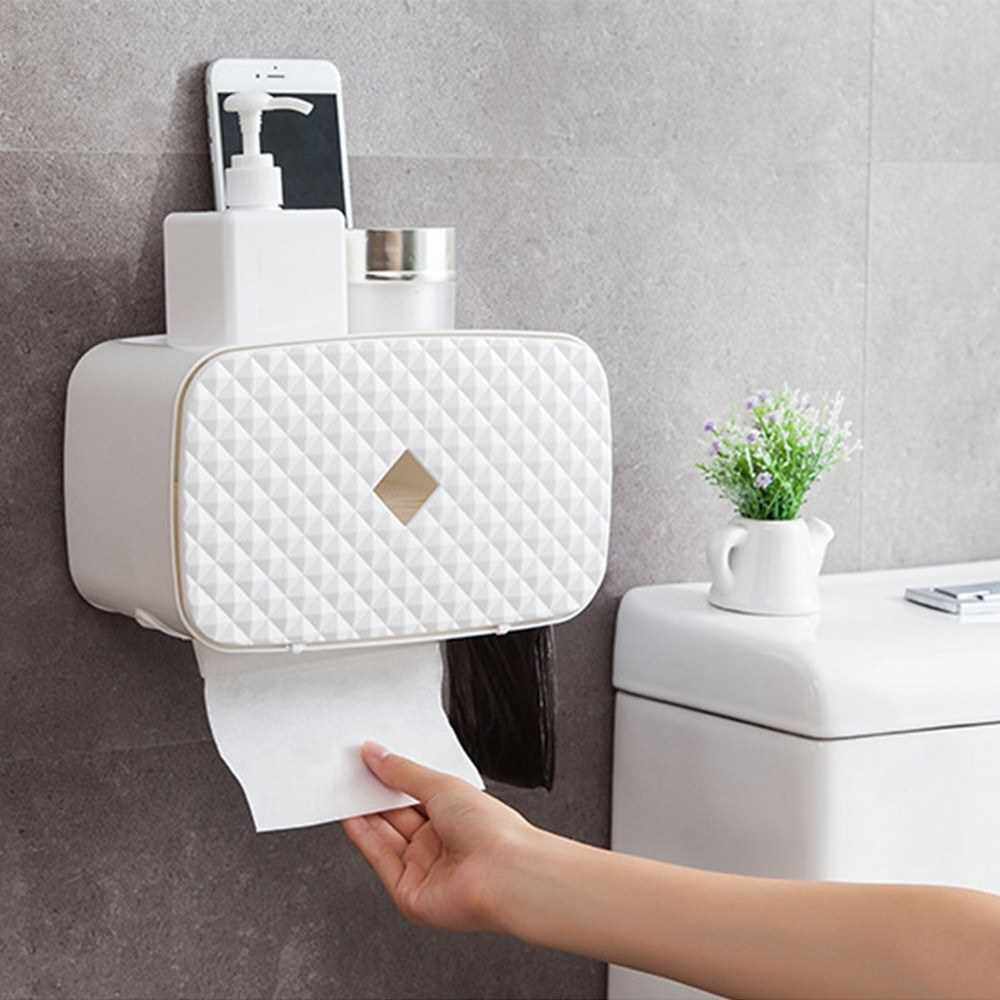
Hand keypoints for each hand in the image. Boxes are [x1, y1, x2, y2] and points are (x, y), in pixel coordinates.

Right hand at [342, 742, 535, 932]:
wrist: (504, 874)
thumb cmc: (492, 830)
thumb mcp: (442, 786)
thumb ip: (403, 772)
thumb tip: (376, 754)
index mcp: (458, 816)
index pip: (417, 795)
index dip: (393, 778)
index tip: (371, 760)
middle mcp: (442, 843)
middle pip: (399, 816)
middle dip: (376, 794)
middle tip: (353, 771)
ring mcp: (426, 869)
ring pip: (386, 837)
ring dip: (365, 813)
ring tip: (346, 787)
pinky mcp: (410, 893)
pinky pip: (381, 861)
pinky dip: (364, 837)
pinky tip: (351, 816)